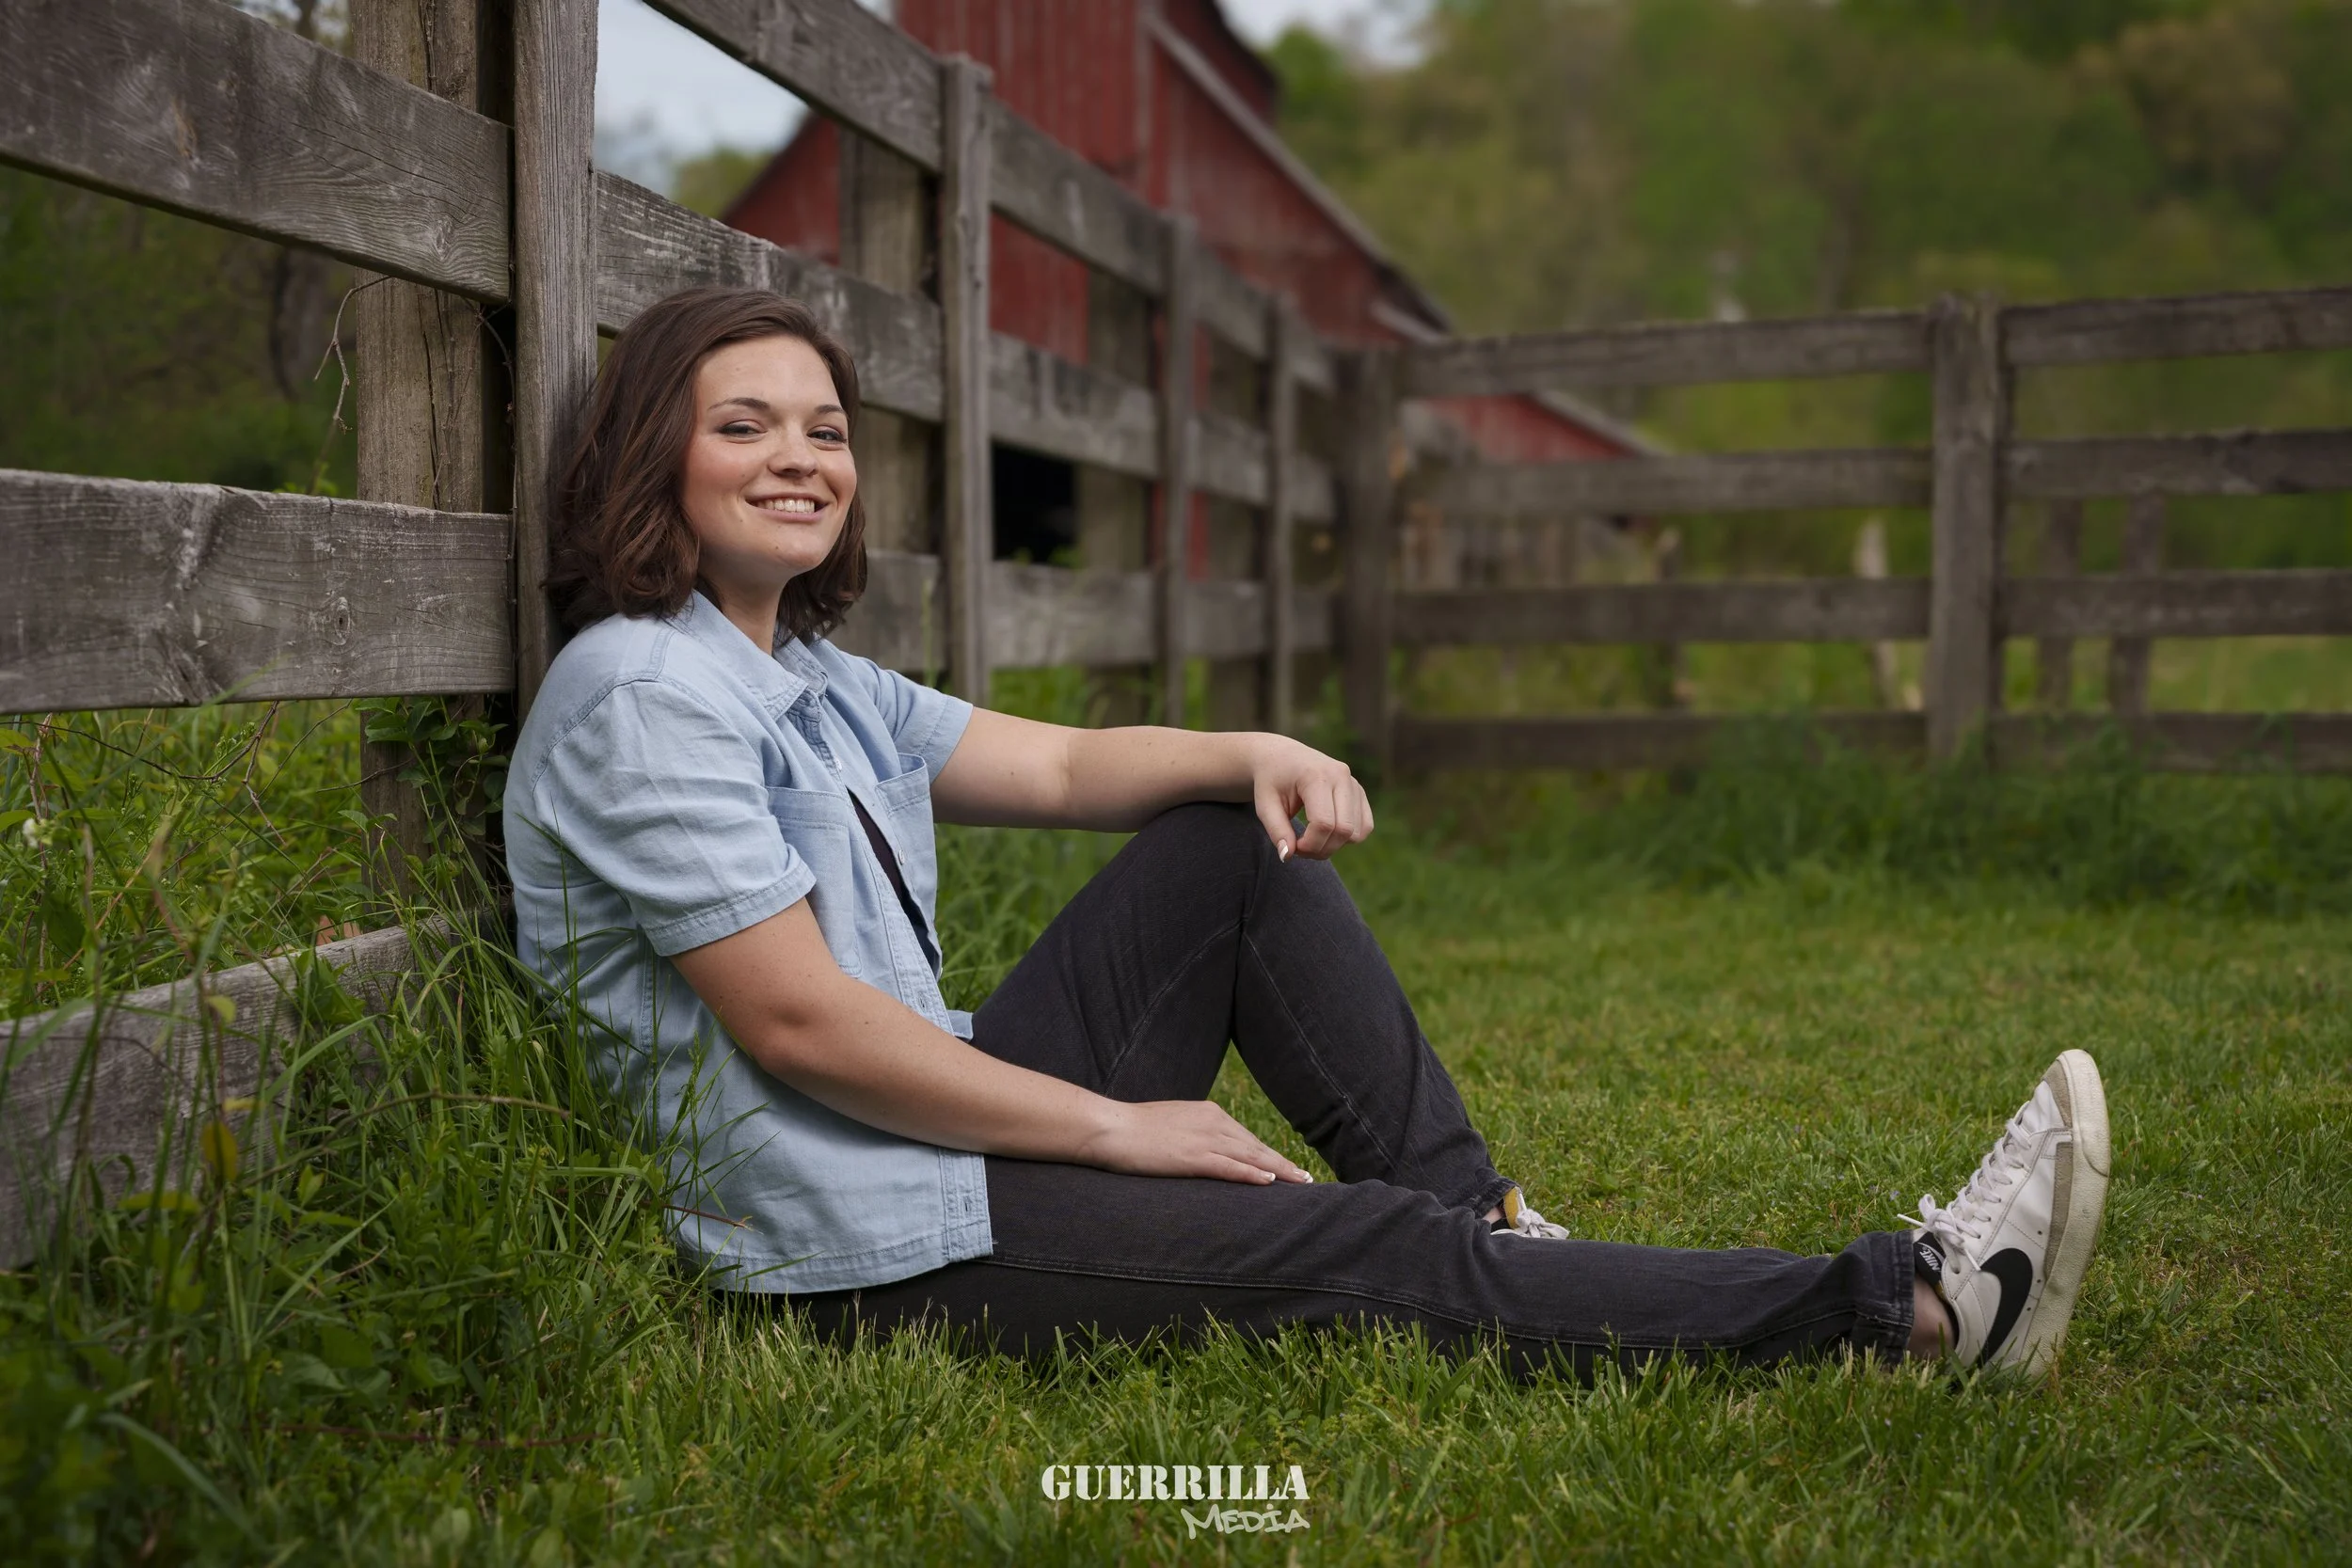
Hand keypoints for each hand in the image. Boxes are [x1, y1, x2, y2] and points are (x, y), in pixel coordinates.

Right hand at [1077, 1099, 1315, 1184]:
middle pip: (1257, 1148)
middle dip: (1283, 1165)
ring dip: (1279, 1171)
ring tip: (1301, 1184)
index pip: (1247, 1138)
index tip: (1288, 1168)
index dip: (1270, 1155)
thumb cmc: (1133, 1130)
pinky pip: (1230, 1167)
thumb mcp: (1171, 1127)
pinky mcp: (1193, 1157)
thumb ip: (1192, 1136)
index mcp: (1209, 1113)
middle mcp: (1213, 1123)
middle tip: (1307, 1179)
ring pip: (1251, 1157)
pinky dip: (1252, 1175)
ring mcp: (1204, 1140)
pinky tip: (1270, 1183)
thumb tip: (1202, 1152)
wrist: (1109, 1127)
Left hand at [1247, 736, 1373, 860]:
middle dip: (1322, 849)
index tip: (1292, 847)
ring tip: (1312, 839)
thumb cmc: (1271, 781)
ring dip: (1334, 846)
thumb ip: (1276, 831)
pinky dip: (1348, 838)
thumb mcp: (1265, 805)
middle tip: (1300, 847)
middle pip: (1344, 830)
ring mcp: (1354, 783)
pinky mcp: (1359, 791)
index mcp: (1316, 775)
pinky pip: (1365, 827)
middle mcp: (1341, 776)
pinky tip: (1326, 832)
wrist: (1282, 757)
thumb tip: (1286, 856)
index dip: (1309, 845)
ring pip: (1357, 833)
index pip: (1323, 823)